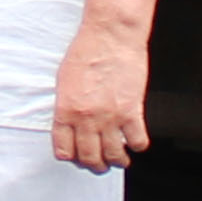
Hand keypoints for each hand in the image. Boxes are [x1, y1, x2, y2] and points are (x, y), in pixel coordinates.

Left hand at [50, 21, 149, 171]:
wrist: (111, 35)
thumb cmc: (88, 50)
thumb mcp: (64, 80)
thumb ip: (67, 105)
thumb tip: (70, 123)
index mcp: (65, 110)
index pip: (64, 150)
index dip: (72, 157)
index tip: (78, 156)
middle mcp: (86, 118)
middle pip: (89, 158)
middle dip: (95, 166)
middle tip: (100, 164)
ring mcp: (110, 117)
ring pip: (114, 156)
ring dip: (117, 161)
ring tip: (119, 159)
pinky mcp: (131, 111)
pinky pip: (137, 141)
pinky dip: (137, 145)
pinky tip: (135, 140)